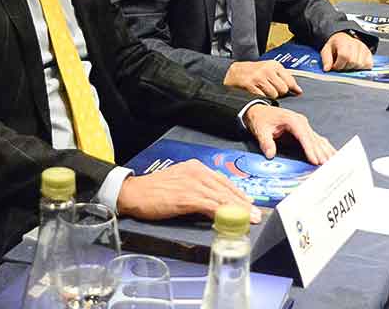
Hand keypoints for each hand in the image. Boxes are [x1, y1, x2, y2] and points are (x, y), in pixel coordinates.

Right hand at [116, 159, 260, 223]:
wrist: (133, 193)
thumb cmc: (153, 190)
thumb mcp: (179, 183)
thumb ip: (196, 188)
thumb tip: (212, 202)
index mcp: (196, 168)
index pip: (223, 181)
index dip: (238, 194)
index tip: (249, 204)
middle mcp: (197, 172)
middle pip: (226, 189)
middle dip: (243, 203)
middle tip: (256, 214)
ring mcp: (192, 184)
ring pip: (222, 197)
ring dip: (238, 210)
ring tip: (250, 219)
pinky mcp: (187, 197)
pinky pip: (210, 205)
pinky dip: (223, 213)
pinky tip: (231, 220)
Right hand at [223, 60, 301, 97]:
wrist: (234, 73)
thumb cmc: (254, 72)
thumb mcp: (270, 70)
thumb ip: (284, 78)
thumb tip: (299, 91)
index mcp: (274, 65)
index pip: (290, 81)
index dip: (292, 89)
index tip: (294, 92)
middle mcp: (267, 69)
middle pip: (283, 89)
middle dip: (279, 93)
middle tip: (272, 90)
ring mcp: (258, 77)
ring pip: (274, 95)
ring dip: (270, 97)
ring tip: (264, 91)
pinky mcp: (250, 85)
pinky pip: (263, 97)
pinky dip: (262, 98)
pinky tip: (258, 94)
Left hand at [243, 103, 335, 164]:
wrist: (259, 110)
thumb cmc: (261, 119)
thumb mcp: (260, 130)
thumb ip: (266, 142)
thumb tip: (270, 154)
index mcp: (292, 120)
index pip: (304, 136)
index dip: (310, 149)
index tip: (315, 160)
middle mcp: (301, 122)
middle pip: (313, 139)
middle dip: (320, 153)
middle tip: (327, 166)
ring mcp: (304, 125)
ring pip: (317, 140)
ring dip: (325, 151)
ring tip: (333, 163)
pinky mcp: (303, 130)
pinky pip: (316, 139)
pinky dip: (324, 148)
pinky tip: (331, 154)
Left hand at [320, 32, 372, 71]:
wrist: (344, 39)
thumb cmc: (335, 45)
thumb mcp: (326, 50)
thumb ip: (326, 59)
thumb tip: (327, 68)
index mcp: (343, 41)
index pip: (344, 56)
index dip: (339, 64)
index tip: (334, 66)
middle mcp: (355, 43)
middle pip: (353, 61)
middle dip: (345, 67)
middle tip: (340, 65)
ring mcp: (364, 48)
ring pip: (360, 64)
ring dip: (352, 68)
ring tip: (347, 64)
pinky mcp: (369, 53)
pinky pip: (368, 65)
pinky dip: (361, 68)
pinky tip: (355, 65)